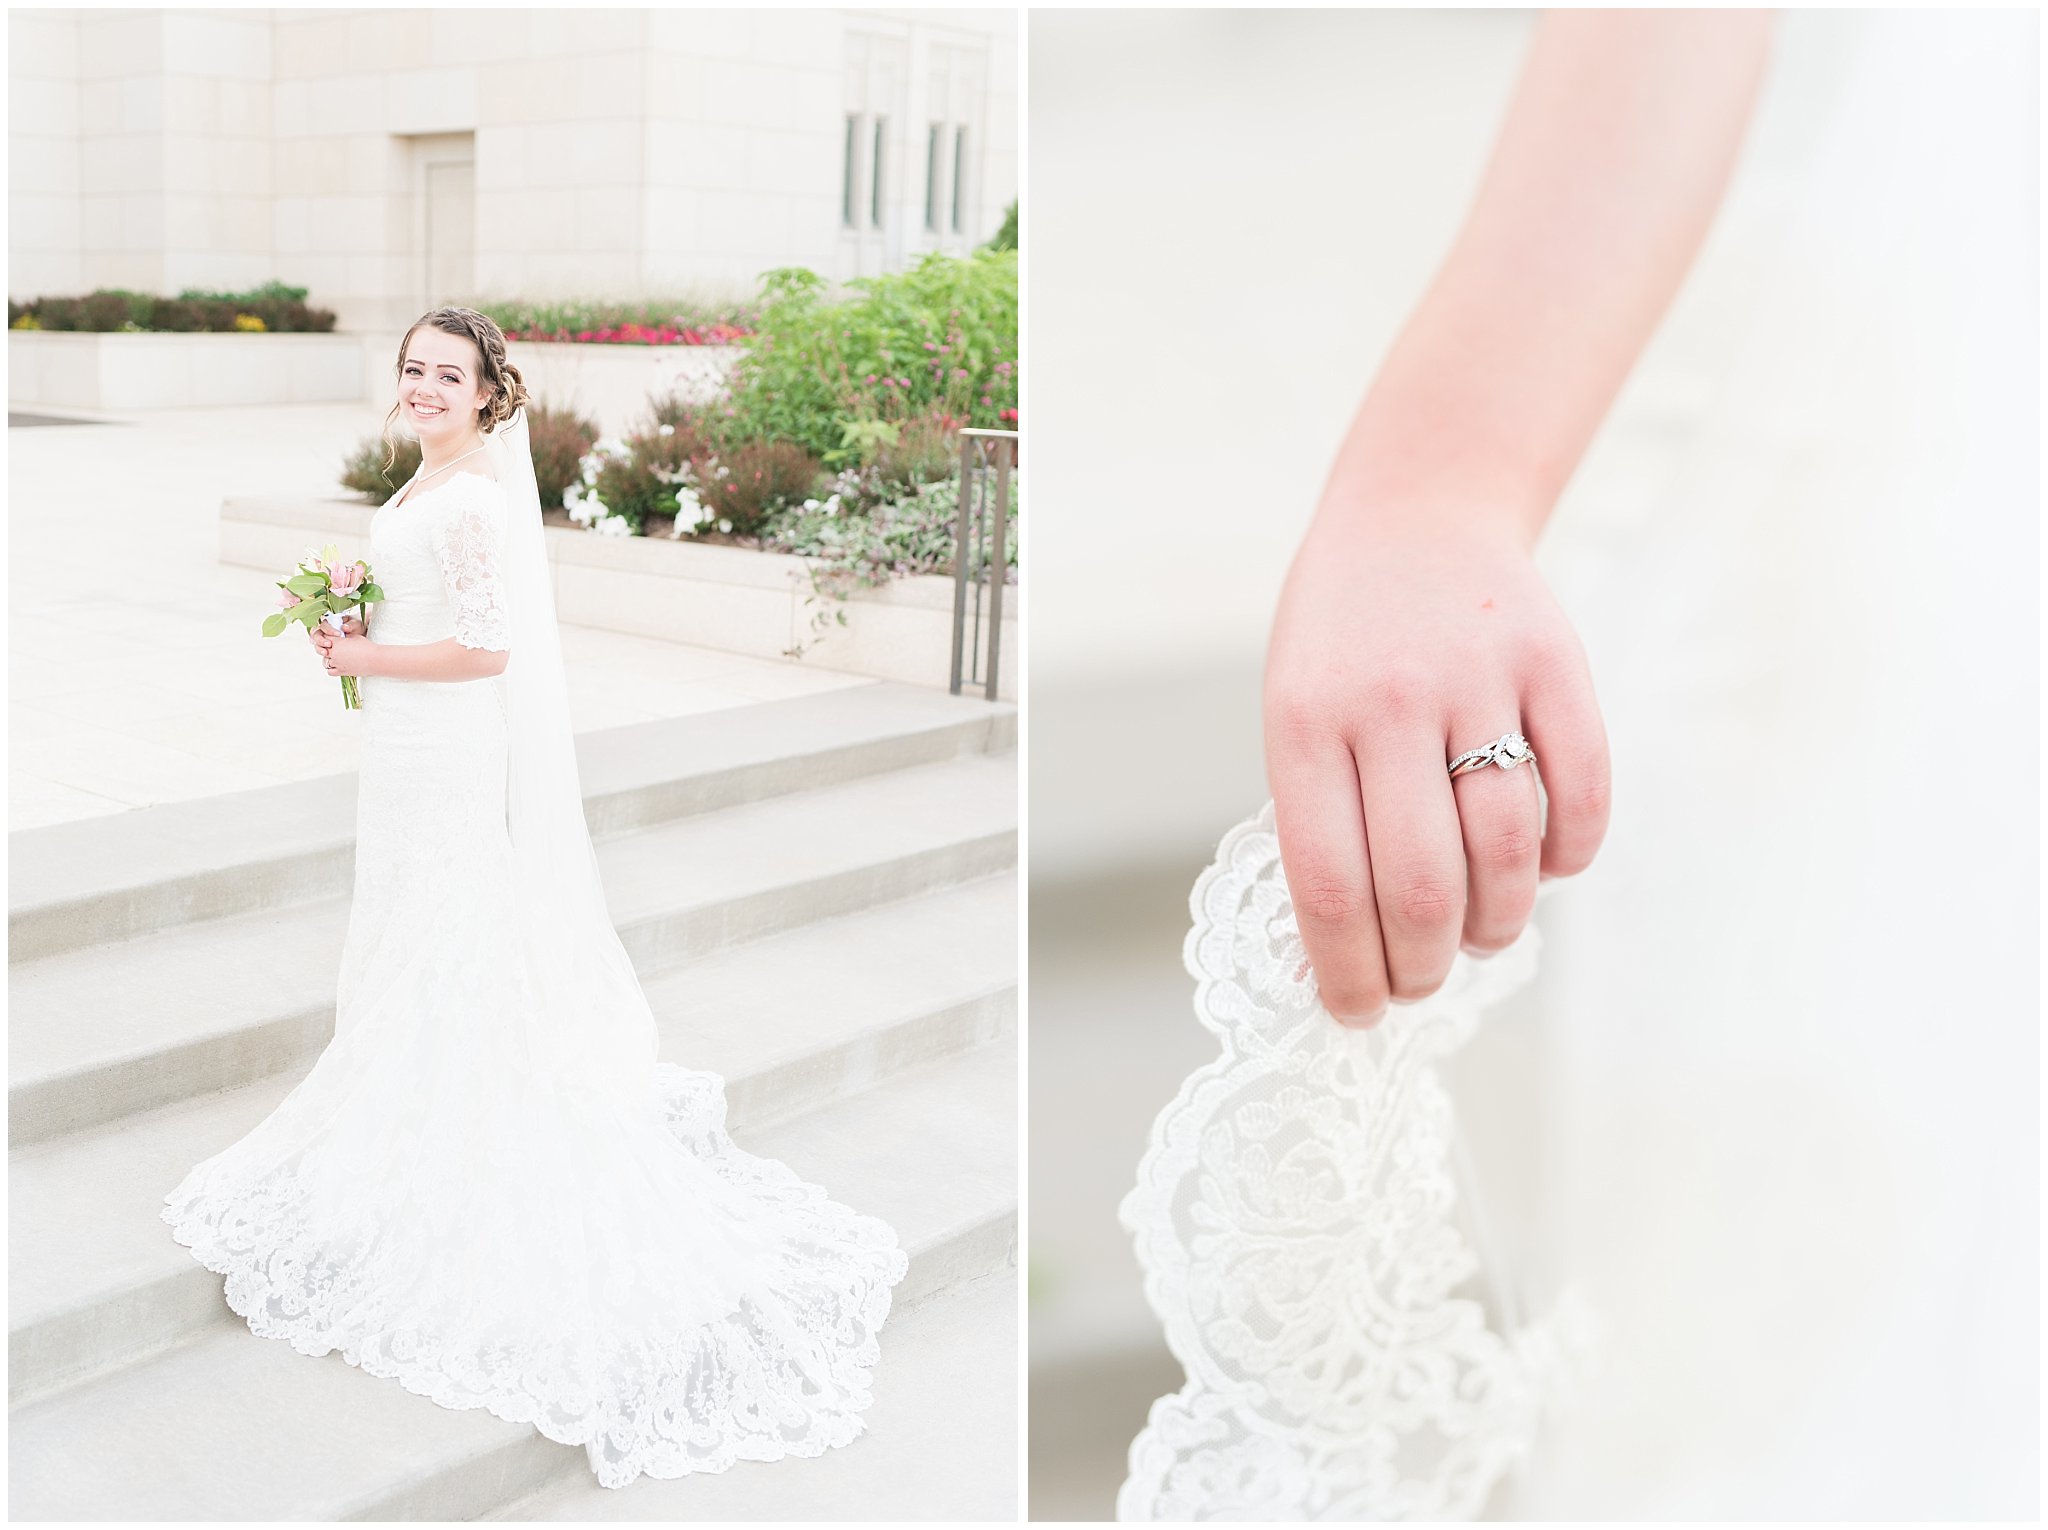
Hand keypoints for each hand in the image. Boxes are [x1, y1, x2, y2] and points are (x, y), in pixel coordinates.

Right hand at [309, 614, 364, 656]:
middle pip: (316, 635)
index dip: (329, 630)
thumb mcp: (356, 624)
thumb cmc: (355, 628)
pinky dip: (323, 656)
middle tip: (329, 644)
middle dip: (321, 640)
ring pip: (316, 644)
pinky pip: (321, 653)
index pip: (323, 625)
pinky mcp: (326, 650)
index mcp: (329, 623)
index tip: (338, 634)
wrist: (360, 638)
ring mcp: (323, 641)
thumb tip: (344, 627)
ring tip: (326, 653)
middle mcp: (323, 632)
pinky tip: (327, 659)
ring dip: (320, 649)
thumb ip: (351, 625)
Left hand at [319, 631, 377, 678]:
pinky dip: (332, 668)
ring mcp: (337, 663)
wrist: (375, 659)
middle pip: (323, 650)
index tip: (333, 639)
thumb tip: (339, 638)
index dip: (329, 638)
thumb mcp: (355, 637)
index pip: (325, 638)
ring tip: (338, 657)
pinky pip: (329, 671)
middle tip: (336, 648)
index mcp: (337, 642)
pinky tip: (338, 665)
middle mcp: (334, 652)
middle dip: (328, 648)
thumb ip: (344, 637)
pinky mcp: (341, 672)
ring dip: (330, 659)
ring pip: (325, 661)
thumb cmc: (367, 647)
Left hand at [1263, 504, 1609, 1026]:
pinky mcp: (1557, 663)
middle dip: (1423, 966)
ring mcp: (1480, 678)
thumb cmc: (1342, 644)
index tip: (1357, 1013)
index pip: (1328, 884)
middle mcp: (1391, 700)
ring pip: (1507, 850)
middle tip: (1420, 984)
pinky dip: (1567, 858)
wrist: (1415, 514)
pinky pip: (1581, 795)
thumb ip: (1319, 823)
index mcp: (1306, 722)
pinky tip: (1541, 869)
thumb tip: (1338, 963)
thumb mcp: (1296, 717)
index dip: (1347, 971)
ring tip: (1479, 934)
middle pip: (1422, 883)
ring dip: (1497, 923)